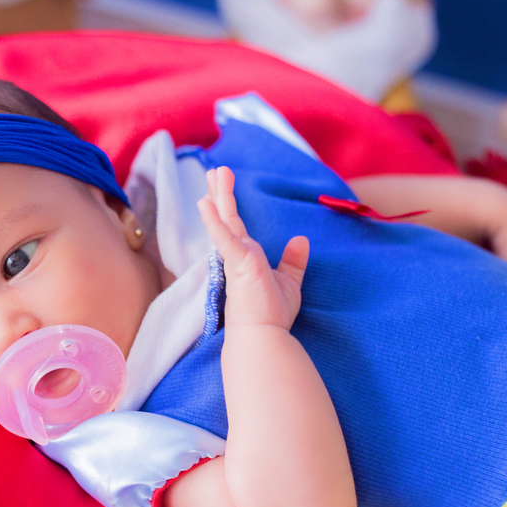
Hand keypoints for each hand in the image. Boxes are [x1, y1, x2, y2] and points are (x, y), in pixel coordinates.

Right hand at [197, 166, 309, 329]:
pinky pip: (224, 236)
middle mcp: (238, 254)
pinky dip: (215, 220)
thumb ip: (292, 261)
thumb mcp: (289, 282)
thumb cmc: (272, 314)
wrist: (263, 336)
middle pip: (228, 217)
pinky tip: (206, 203)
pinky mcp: (238, 262)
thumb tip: (301, 239)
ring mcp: (236, 257)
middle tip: (215, 170)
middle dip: (221, 193)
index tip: (221, 187)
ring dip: (220, 196)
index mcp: (246, 257)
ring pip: (226, 220)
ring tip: (214, 172)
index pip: (236, 226)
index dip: (228, 205)